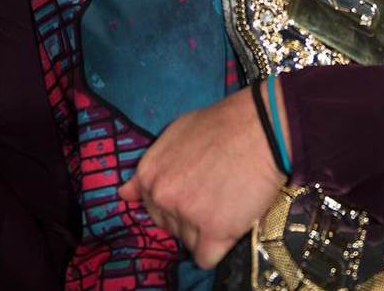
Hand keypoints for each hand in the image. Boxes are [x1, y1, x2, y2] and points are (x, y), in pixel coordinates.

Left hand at [118, 82, 287, 268]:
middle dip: (189, 217)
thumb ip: (151, 166)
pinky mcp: (214, 232)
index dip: (175, 201)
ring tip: (226, 201)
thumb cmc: (220, 125)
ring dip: (205, 231)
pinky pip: (206, 258)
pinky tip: (230, 223)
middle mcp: (162, 196)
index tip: (194, 191)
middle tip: (214, 194)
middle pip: (169, 227)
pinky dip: (218, 248)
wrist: (260, 128)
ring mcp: (186, 215)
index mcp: (149, 173)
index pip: (151, 207)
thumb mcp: (175, 133)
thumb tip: (124, 195)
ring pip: (189, 242)